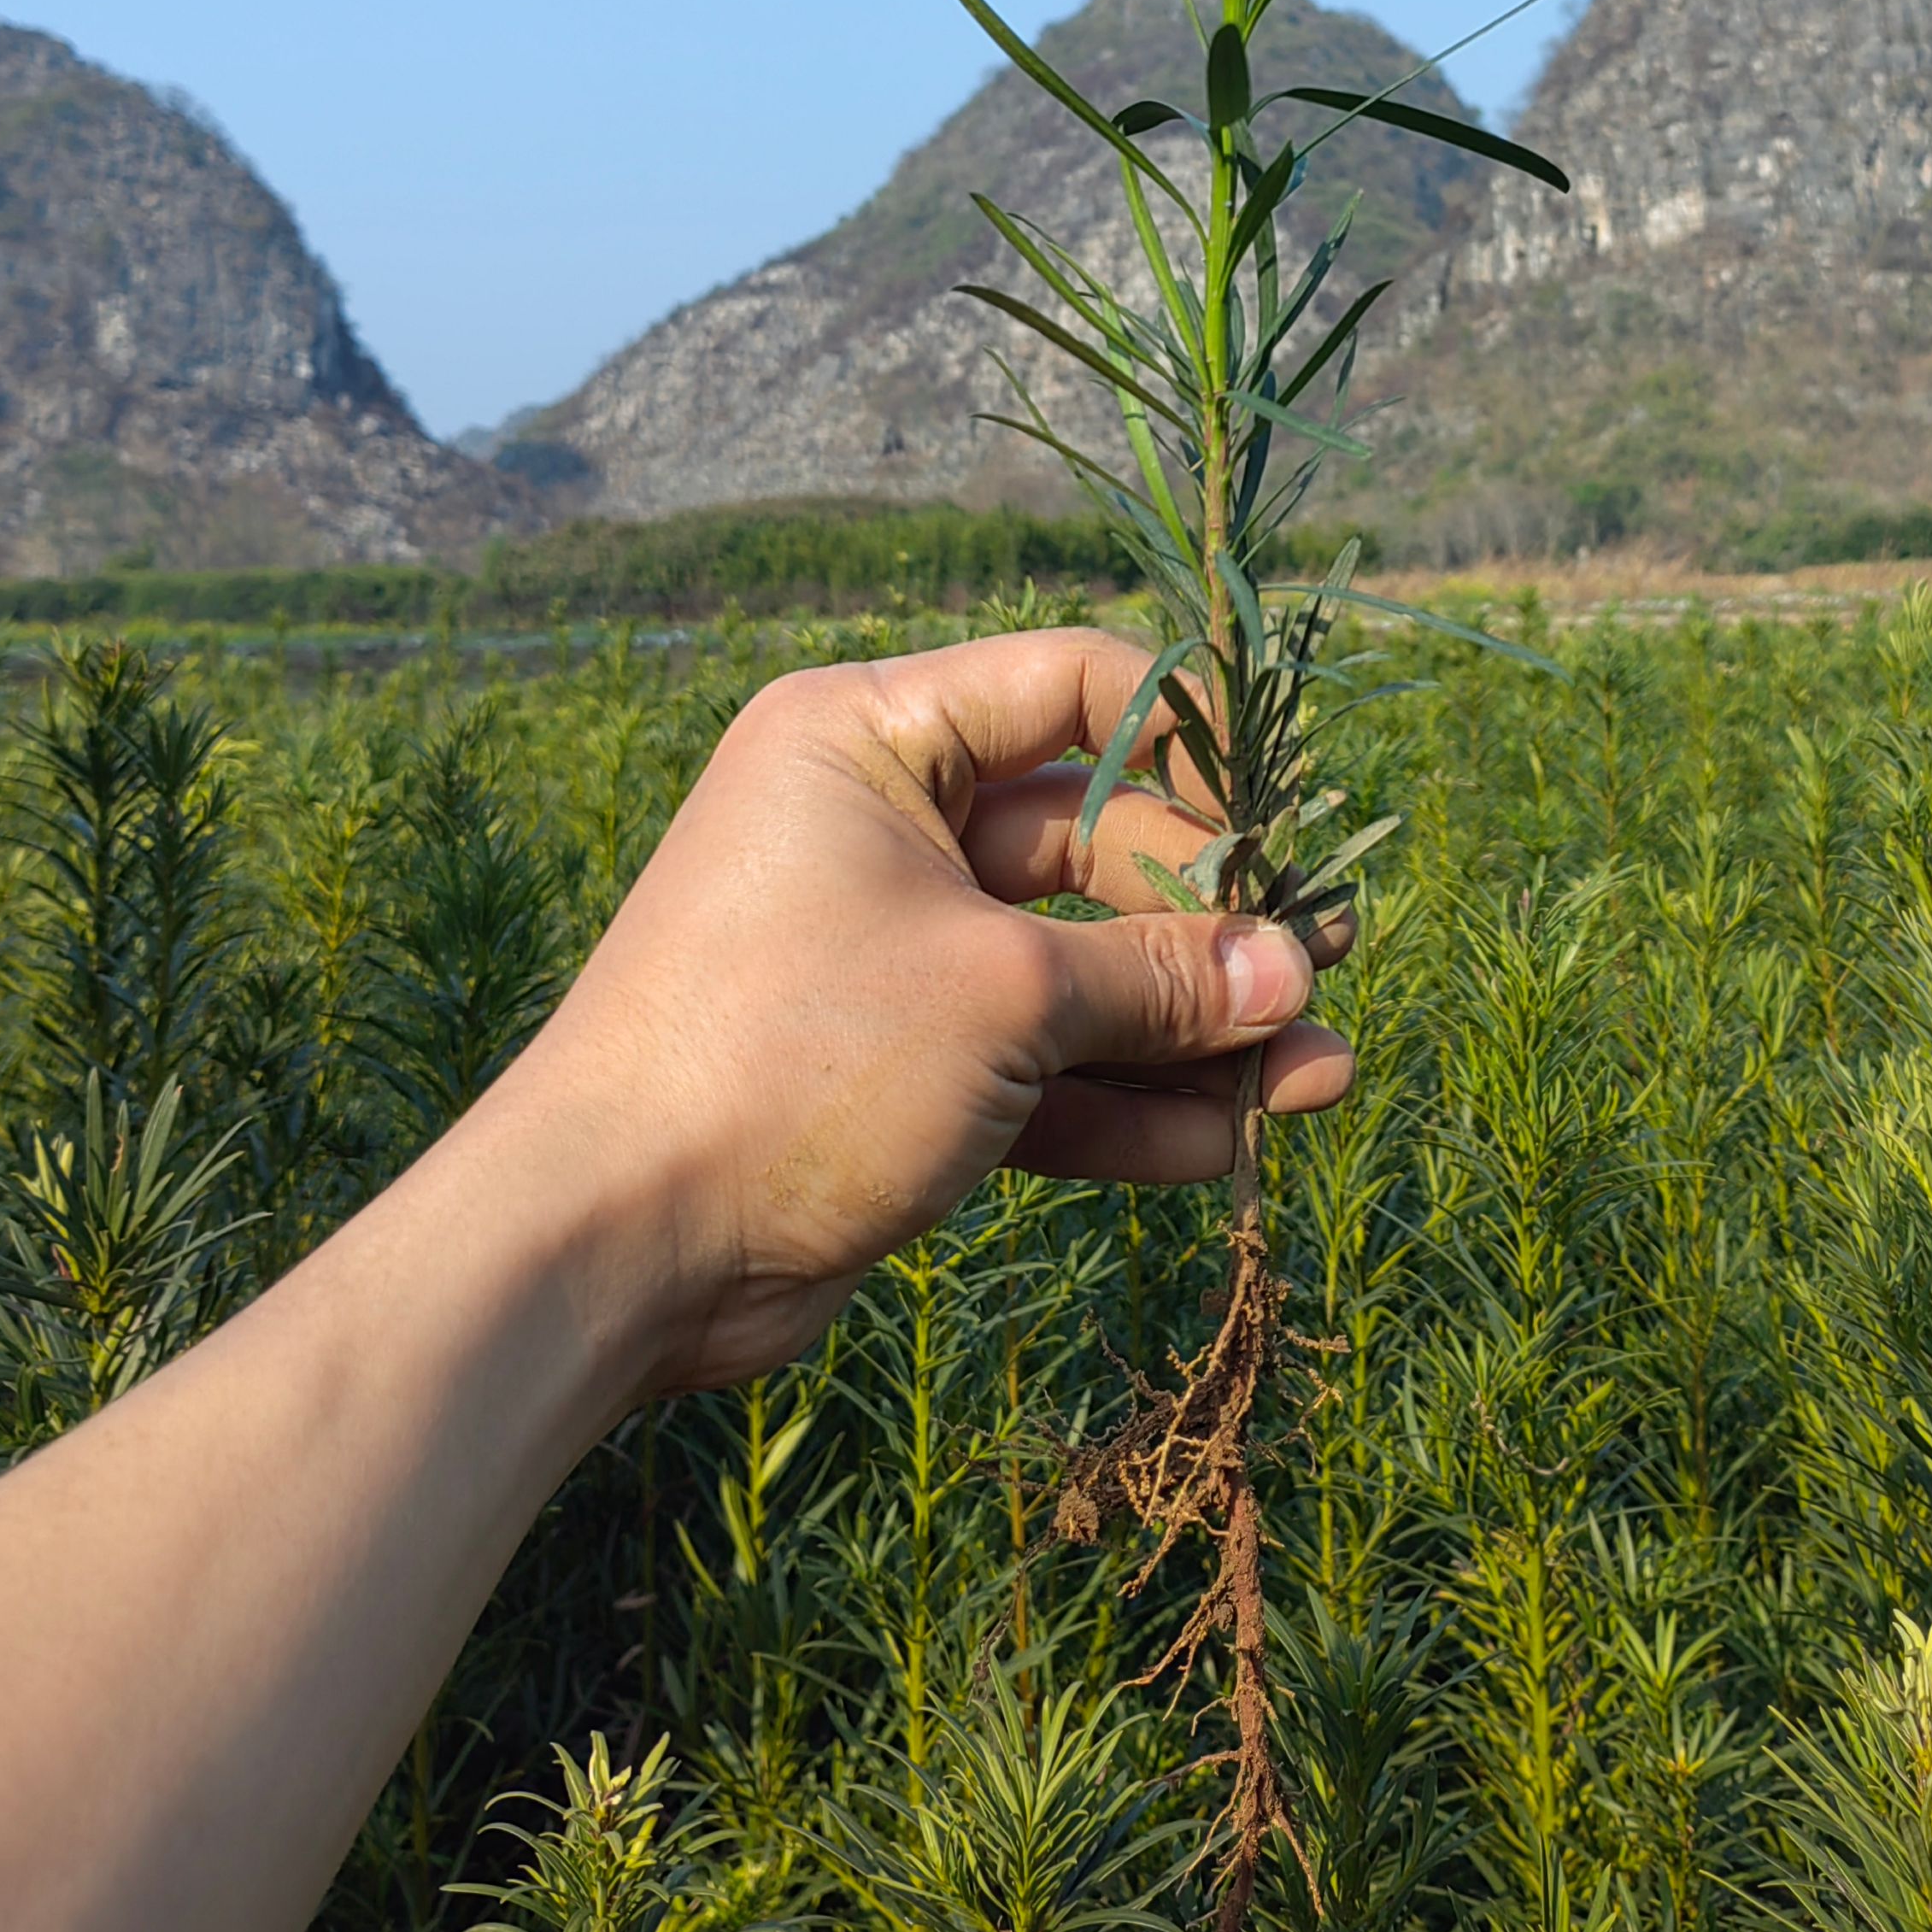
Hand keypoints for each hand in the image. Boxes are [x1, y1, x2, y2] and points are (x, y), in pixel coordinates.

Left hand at [499, 626, 1355, 1397]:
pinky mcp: (896, 1071)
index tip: (1289, 820)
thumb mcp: (1003, 995)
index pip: (1073, 686)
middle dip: (1212, 919)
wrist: (607, 1245)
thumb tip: (1296, 970)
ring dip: (1193, 1026)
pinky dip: (1126, 1101)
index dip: (1193, 745)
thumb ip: (1160, 975)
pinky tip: (1232, 1144)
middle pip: (1091, 839)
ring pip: (1077, 967)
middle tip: (1323, 976)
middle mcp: (879, 826)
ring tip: (1322, 1079)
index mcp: (871, 736)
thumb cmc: (792, 1057)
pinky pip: (1038, 1064)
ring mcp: (889, 954)